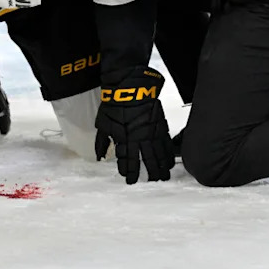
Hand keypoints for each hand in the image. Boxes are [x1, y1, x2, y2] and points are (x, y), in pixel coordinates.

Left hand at [95, 66, 173, 183]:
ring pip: (159, 155)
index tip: (129, 179)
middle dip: (148, 173)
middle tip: (150, 181)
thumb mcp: (103, 123)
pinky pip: (166, 145)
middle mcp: (140, 139)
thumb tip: (99, 156)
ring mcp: (152, 133)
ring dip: (161, 167)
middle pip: (146, 161)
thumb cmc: (114, 104)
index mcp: (124, 140)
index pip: (127, 161)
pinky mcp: (161, 126)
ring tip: (163, 177)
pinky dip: (168, 155)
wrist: (130, 88)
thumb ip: (102, 142)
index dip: (129, 171)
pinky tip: (170, 163)